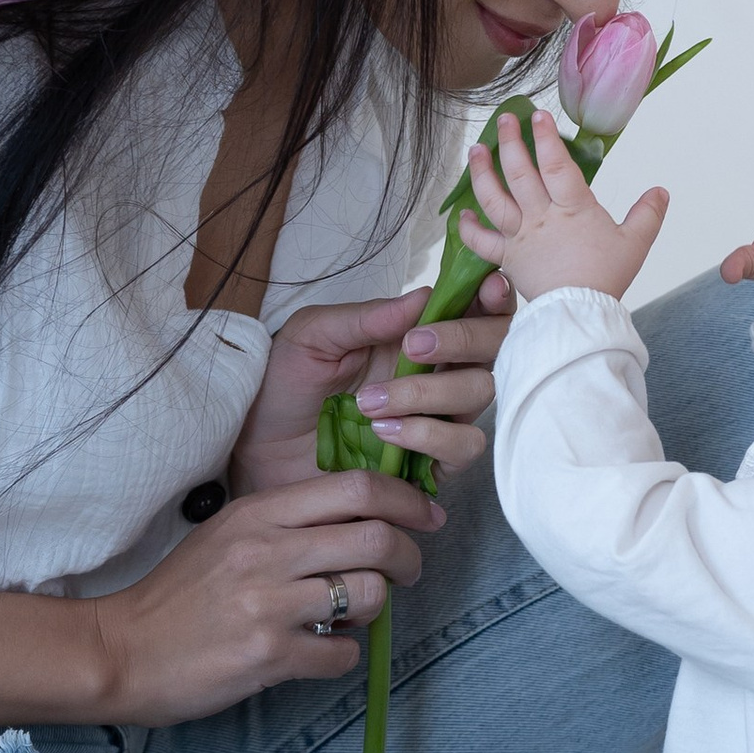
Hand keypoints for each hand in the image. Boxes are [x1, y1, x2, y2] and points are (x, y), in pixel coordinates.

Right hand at [91, 471, 447, 722]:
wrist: (121, 650)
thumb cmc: (178, 596)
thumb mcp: (227, 536)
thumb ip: (286, 523)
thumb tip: (358, 523)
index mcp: (259, 513)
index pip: (356, 488)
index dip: (407, 500)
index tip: (427, 517)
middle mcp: (267, 551)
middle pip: (377, 538)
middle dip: (409, 557)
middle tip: (406, 572)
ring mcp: (269, 604)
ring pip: (369, 594)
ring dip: (376, 609)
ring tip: (352, 614)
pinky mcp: (269, 655)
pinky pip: (342, 653)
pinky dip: (343, 654)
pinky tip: (320, 651)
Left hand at [229, 283, 512, 495]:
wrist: (257, 445)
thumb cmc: (285, 384)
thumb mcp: (313, 335)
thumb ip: (367, 317)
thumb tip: (425, 296)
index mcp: (419, 334)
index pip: (477, 309)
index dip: (494, 297)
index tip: (488, 287)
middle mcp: (439, 375)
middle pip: (495, 350)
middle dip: (467, 339)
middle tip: (415, 345)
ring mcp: (438, 419)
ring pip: (481, 399)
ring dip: (433, 395)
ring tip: (372, 402)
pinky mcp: (430, 464)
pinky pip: (461, 450)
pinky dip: (428, 437)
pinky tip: (384, 433)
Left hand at [453, 106, 668, 305]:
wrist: (579, 314)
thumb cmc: (605, 280)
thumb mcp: (635, 244)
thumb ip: (647, 215)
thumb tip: (661, 191)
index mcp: (572, 208)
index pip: (555, 164)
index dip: (545, 137)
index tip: (537, 115)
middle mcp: (541, 217)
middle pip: (519, 173)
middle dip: (510, 142)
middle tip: (505, 120)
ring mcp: (520, 237)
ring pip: (494, 199)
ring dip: (482, 173)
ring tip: (475, 151)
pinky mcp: (508, 259)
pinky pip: (482, 243)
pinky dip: (469, 229)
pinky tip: (462, 215)